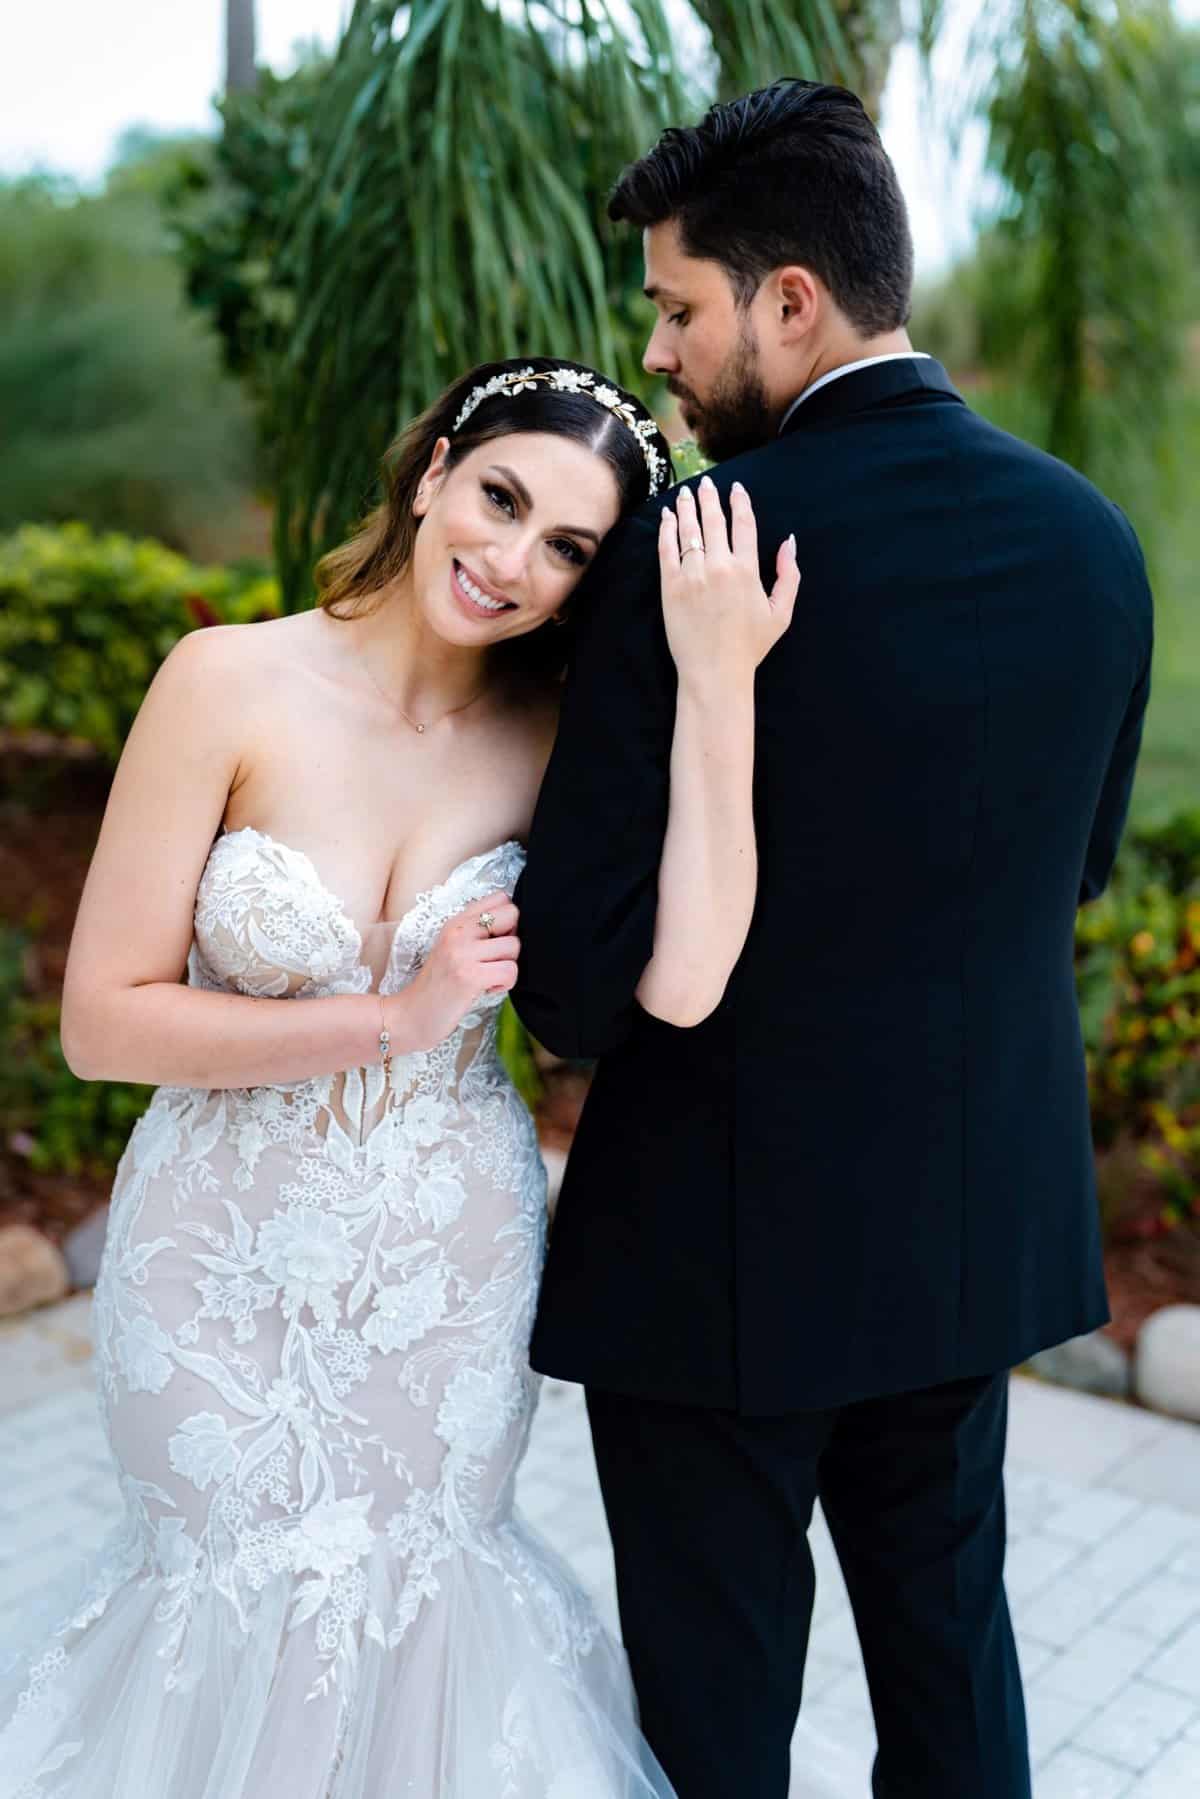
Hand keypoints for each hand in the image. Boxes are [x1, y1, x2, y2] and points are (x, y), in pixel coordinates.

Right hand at [397, 890, 518, 1050]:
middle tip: (494, 959)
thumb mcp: (452, 949)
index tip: (495, 940)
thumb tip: (515, 926)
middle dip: (512, 939)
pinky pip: (510, 971)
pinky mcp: (469, 977)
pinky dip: (504, 984)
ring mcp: (462, 953)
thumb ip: (476, 933)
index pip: (500, 898)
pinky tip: (486, 989)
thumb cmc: (438, 986)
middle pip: (512, 914)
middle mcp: (458, 932)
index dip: (507, 920)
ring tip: (486, 978)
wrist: (410, 1016)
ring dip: (507, 966)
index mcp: (455, 923)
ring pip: (514, 946)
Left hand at [658, 476, 799, 689]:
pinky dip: (666, 530)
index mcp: (747, 570)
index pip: (744, 524)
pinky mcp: (671, 586)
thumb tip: (789, 542)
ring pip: (689, 530)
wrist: (715, 671)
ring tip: (684, 493)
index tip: (735, 488)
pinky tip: (666, 517)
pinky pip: (667, 549)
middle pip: (714, 521)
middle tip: (705, 483)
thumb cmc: (750, 646)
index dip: (740, 502)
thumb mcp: (781, 613)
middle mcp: (720, 566)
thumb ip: (788, 575)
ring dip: (686, 507)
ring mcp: (693, 575)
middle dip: (710, 497)